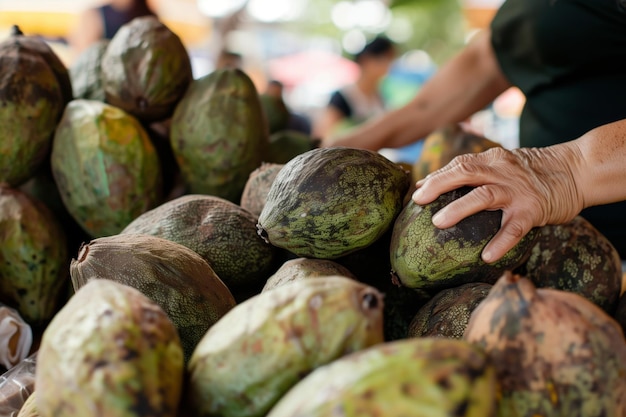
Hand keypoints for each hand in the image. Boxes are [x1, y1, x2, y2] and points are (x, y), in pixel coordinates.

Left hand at [411, 145, 584, 262]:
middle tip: (419, 201)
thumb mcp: (502, 164)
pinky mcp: (533, 210)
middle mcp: (502, 171)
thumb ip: (473, 171)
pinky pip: (514, 228)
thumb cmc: (531, 172)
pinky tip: (487, 257)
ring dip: (459, 209)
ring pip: (484, 196)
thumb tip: (429, 184)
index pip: (459, 164)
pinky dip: (500, 242)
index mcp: (492, 160)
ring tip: (438, 223)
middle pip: (465, 173)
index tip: (417, 191)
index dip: (437, 177)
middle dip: (438, 185)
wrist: (576, 170)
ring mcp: (518, 191)